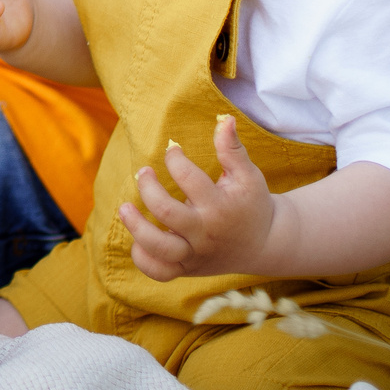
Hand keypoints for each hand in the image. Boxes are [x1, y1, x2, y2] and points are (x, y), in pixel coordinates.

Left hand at [120, 114, 276, 280]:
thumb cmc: (252, 204)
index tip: (173, 150)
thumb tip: (224, 118)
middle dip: (148, 188)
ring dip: (136, 226)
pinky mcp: (186, 268)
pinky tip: (138, 239)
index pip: (188, 178)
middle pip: (167, 212)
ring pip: (158, 247)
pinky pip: (158, 272)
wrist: (264, 245)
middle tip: (143, 172)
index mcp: (220, 207)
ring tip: (125, 207)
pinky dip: (142, 258)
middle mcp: (204, 233)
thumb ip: (232, 149)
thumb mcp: (248, 175)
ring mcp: (194, 254)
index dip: (175, 158)